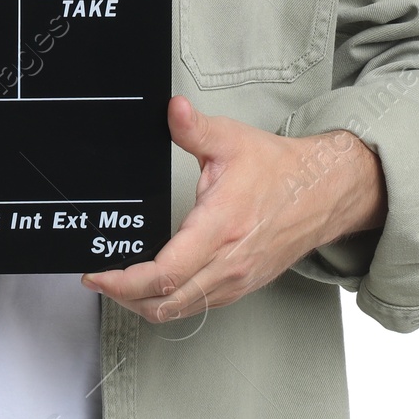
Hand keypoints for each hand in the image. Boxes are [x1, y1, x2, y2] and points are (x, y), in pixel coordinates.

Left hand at [82, 96, 386, 322]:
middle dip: (124, 297)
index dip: (125, 282)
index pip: (166, 273)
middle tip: (98, 279)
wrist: (321, 192)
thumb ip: (195, 127)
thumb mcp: (231, 139)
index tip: (97, 274)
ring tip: (118, 284)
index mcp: (220, 228)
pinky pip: (197, 306)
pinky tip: (153, 285)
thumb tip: (172, 109)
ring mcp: (236, 280)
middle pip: (166, 302)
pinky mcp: (242, 285)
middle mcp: (228, 263)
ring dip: (145, 303)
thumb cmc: (277, 169)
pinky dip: (169, 302)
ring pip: (181, 310)